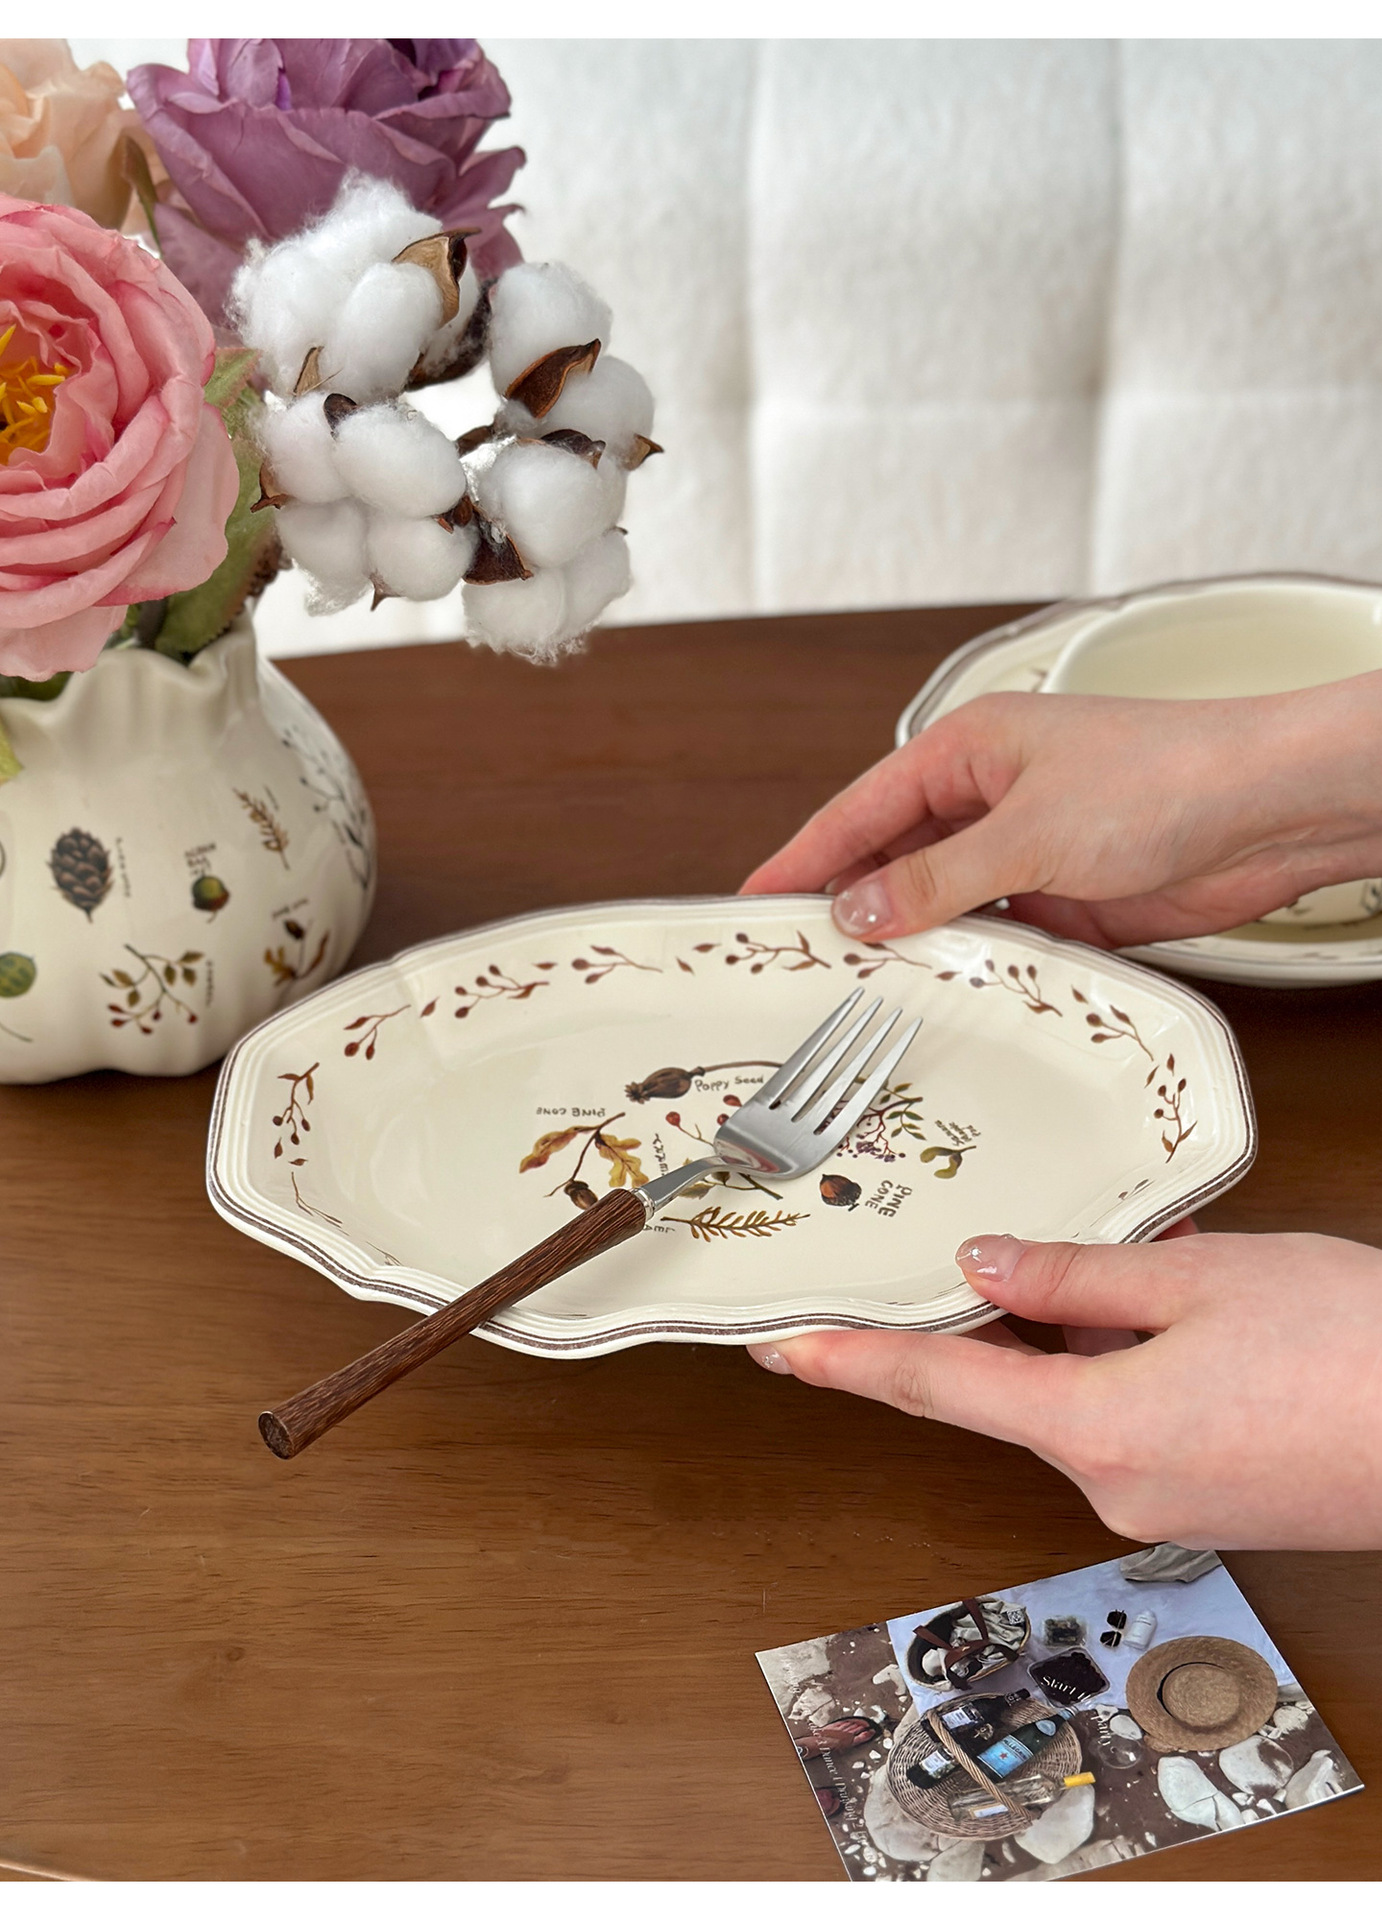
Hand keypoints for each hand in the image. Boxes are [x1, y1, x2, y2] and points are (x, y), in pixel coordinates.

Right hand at [742, 676, 1381, 946]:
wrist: (1272, 811)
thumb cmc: (1168, 776)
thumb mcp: (1030, 832)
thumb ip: (940, 879)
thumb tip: (863, 908)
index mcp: (972, 748)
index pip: (863, 807)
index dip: (807, 855)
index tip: (757, 898)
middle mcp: (995, 795)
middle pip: (898, 858)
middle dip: (855, 905)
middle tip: (801, 957)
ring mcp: (1032, 849)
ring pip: (947, 904)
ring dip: (917, 942)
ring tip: (864, 987)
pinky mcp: (1071, 899)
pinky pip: (1000, 938)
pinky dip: (974, 965)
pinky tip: (947, 993)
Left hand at [747, 1229, 1381, 1549]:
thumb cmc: (1353, 1353)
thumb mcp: (1201, 1280)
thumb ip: (1076, 1275)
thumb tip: (983, 1268)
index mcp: (1092, 1430)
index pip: (934, 1389)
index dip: (849, 1361)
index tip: (782, 1347)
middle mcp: (1111, 1485)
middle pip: (1002, 1392)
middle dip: (979, 1324)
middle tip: (942, 1259)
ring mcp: (1159, 1501)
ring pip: (1068, 1400)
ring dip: (1063, 1336)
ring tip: (1106, 1262)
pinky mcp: (1203, 1498)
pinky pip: (1122, 1420)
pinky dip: (1114, 1363)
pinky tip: (1154, 1306)